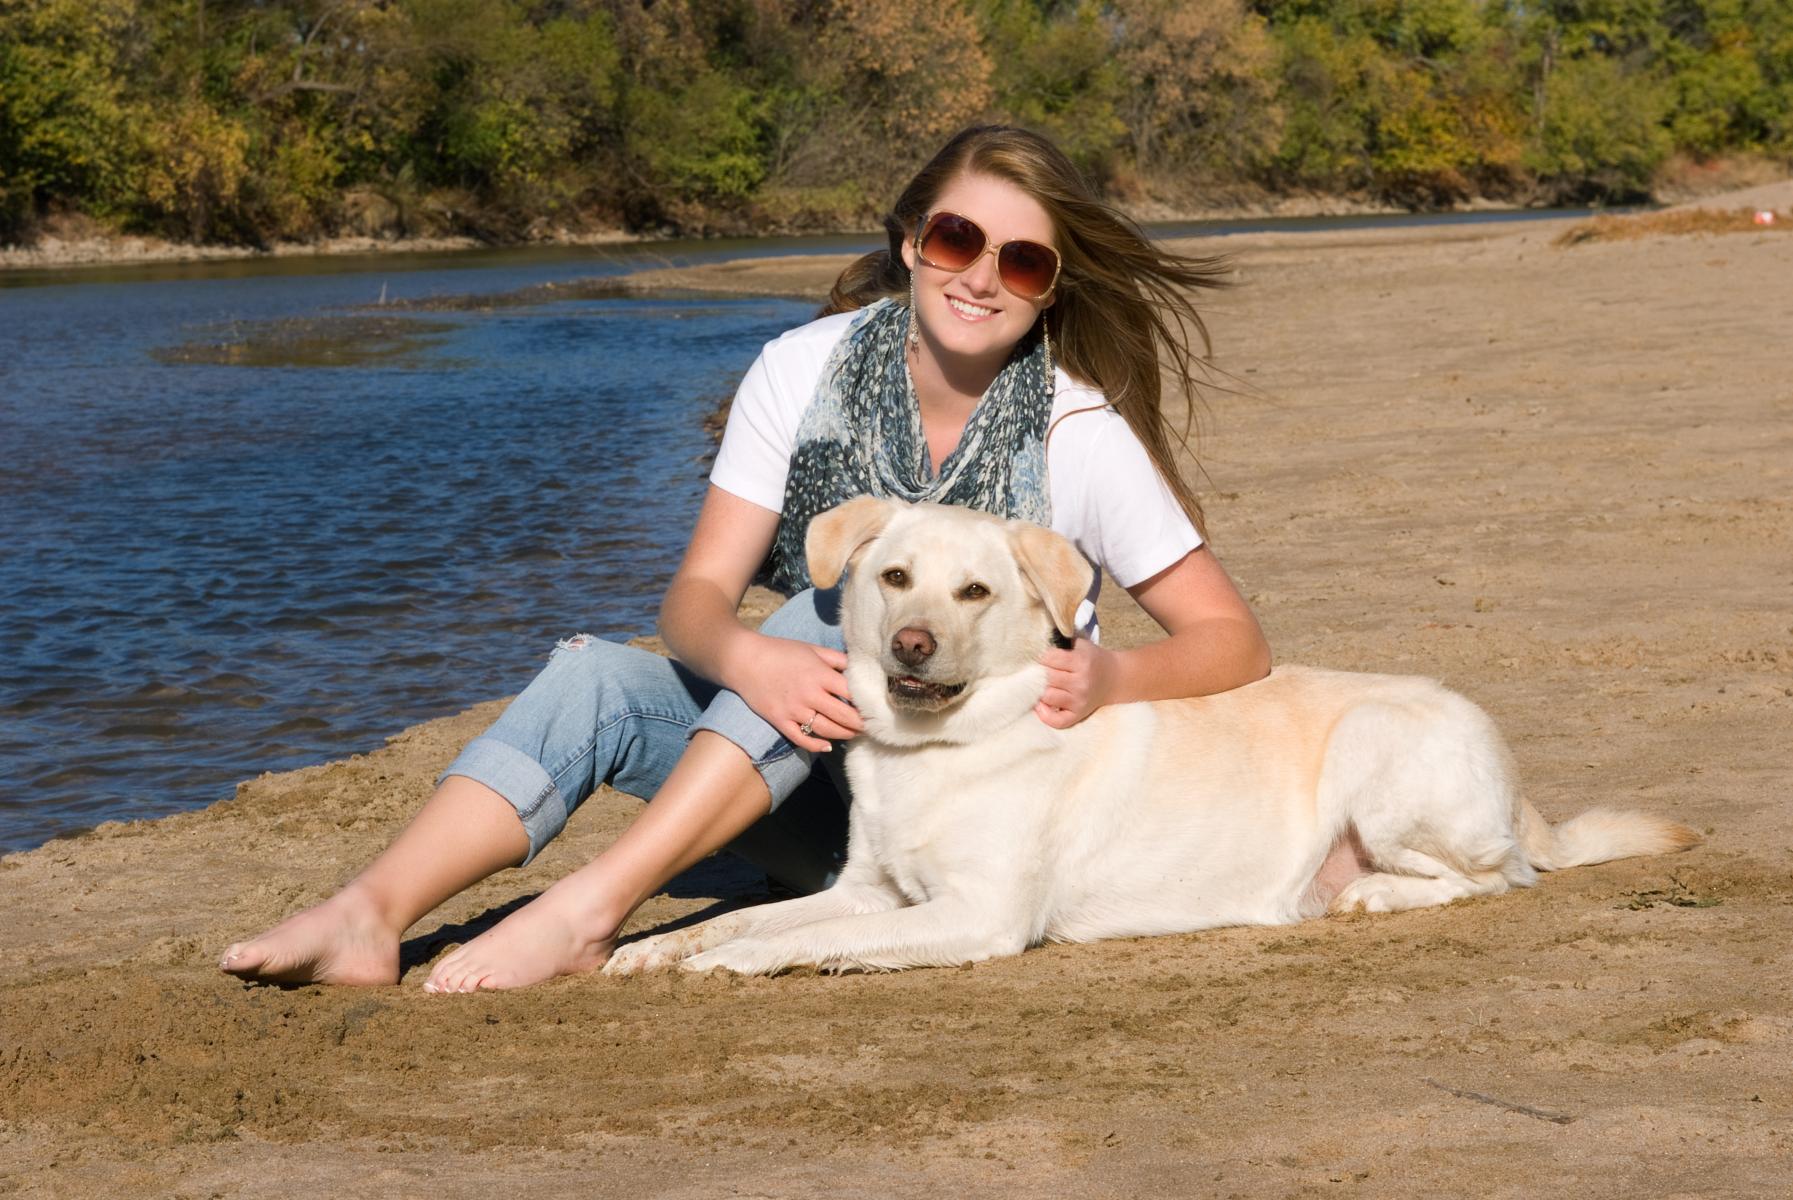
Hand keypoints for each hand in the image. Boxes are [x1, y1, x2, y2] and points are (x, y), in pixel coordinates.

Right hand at [734, 635, 862, 752]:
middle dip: (861, 724)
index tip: (876, 707)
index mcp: (819, 674)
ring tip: (855, 734)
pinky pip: (802, 739)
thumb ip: (836, 658)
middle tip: (872, 727)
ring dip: (845, 735)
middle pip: (844, 715)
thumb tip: (858, 666)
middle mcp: (809, 694)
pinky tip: (828, 746)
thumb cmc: (780, 651)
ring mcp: (794, 710)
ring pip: (827, 730)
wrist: (744, 659)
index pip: (851, 693)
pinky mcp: (780, 721)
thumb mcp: (811, 649)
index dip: (866, 702)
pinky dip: (817, 745)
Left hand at [1034, 636, 1118, 728]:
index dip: (1040, 656)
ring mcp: (1079, 701)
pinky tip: (1041, 704)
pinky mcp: (1078, 714)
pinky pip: (1057, 721)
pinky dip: (1045, 715)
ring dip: (1040, 691)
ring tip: (1039, 685)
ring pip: (1047, 697)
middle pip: (1046, 678)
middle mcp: (1080, 683)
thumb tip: (1035, 646)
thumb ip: (1061, 642)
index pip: (1049, 658)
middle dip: (1038, 673)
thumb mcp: (1081, 645)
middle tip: (1036, 671)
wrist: (1115, 678)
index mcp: (1081, 662)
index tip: (1039, 657)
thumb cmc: (1093, 659)